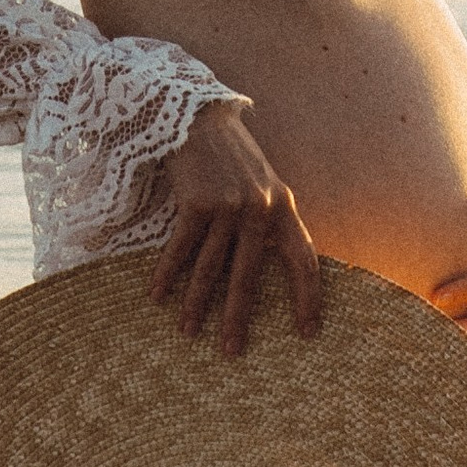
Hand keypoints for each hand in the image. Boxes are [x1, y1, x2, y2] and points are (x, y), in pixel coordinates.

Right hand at [151, 104, 321, 357]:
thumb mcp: (263, 184)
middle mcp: (261, 209)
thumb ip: (269, 220)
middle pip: (249, 276)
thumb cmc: (229, 156)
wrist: (196, 115)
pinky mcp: (197, 202)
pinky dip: (167, 274)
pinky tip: (157, 296)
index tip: (308, 331)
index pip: (304, 260)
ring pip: (210, 269)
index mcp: (285, 207)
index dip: (309, 298)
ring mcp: (228, 206)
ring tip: (188, 333)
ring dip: (196, 304)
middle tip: (231, 351)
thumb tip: (270, 265)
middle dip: (238, 318)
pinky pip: (181, 249)